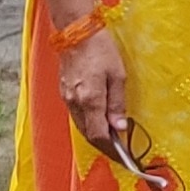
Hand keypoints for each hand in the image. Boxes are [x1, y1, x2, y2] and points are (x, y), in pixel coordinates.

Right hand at [54, 24, 129, 146]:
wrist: (76, 33)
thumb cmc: (101, 51)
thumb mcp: (118, 76)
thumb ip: (117, 104)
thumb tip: (120, 128)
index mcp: (90, 100)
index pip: (100, 135)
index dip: (112, 149)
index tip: (125, 157)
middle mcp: (75, 103)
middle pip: (89, 134)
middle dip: (105, 146)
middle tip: (120, 154)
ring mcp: (67, 98)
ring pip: (81, 126)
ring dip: (96, 136)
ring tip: (113, 142)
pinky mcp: (65, 92)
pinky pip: (77, 116)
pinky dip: (88, 124)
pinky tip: (99, 123)